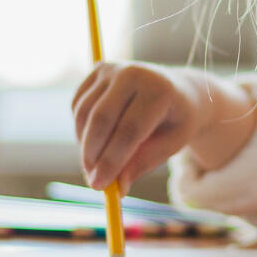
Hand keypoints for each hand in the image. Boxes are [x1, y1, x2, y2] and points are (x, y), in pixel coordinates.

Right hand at [71, 63, 256, 189]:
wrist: (178, 89)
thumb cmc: (175, 121)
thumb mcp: (170, 145)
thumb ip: (143, 164)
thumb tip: (116, 188)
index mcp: (159, 90)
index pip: (130, 129)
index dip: (112, 160)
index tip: (100, 186)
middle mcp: (133, 73)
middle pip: (102, 118)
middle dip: (92, 154)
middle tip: (92, 181)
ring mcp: (113, 68)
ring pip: (84, 113)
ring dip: (84, 145)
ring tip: (95, 165)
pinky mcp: (98, 70)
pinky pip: (78, 106)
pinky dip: (80, 130)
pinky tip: (94, 143)